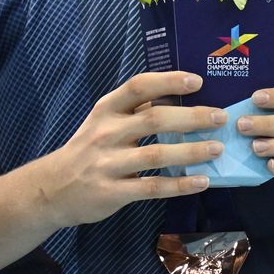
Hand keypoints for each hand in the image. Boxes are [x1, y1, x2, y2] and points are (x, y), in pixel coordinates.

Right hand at [44, 71, 226, 225]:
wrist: (52, 188)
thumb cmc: (86, 150)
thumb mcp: (102, 121)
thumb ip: (133, 109)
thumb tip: (174, 94)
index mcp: (105, 110)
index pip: (137, 87)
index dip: (168, 81)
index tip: (197, 81)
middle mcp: (106, 133)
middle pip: (154, 120)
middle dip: (191, 117)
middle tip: (220, 118)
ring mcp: (108, 163)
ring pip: (156, 155)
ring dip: (190, 151)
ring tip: (217, 149)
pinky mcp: (113, 192)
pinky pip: (152, 187)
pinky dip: (179, 185)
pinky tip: (201, 181)